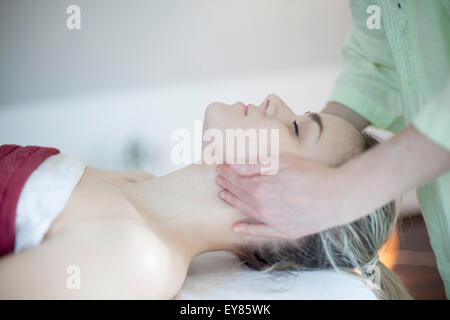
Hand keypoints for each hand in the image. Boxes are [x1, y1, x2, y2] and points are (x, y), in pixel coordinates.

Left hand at [216, 154, 355, 238]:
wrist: (337, 197)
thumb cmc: (312, 175)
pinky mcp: (283, 231)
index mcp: (261, 187)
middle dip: (226, 184)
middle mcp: (262, 206)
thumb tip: (233, 165)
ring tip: (223, 195)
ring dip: (232, 202)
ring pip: (246, 211)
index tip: (219, 167)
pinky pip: (260, 231)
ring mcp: (272, 221)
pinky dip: (247, 229)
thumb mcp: (283, 162)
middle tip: (218, 178)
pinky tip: (236, 227)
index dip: (226, 172)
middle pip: (239, 194)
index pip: (236, 178)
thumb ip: (256, 165)